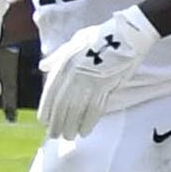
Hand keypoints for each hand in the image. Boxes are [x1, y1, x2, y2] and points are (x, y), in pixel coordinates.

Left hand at [39, 5, 160, 139]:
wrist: (127, 34)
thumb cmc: (101, 36)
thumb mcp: (75, 41)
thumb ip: (58, 56)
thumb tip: (43, 66)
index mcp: (65, 63)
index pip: (51, 91)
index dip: (47, 108)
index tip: (44, 121)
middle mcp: (76, 74)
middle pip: (63, 104)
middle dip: (57, 122)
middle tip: (54, 135)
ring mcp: (91, 81)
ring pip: (78, 109)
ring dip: (71, 125)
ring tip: (68, 136)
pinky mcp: (107, 86)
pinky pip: (95, 108)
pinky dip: (89, 122)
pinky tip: (85, 131)